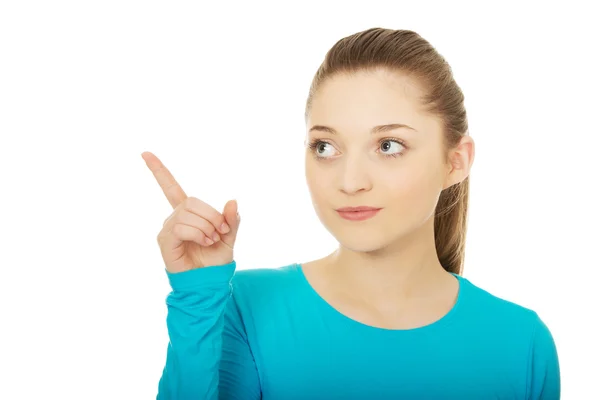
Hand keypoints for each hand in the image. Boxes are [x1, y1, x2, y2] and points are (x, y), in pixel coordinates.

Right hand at [142, 151, 239, 272]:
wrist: (208, 282)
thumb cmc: (216, 260)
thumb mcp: (230, 236)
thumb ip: (232, 219)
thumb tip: (233, 200)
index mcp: (188, 213)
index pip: (169, 186)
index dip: (158, 170)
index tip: (144, 152)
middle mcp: (174, 217)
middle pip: (191, 201)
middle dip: (212, 215)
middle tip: (221, 231)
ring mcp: (167, 229)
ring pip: (187, 214)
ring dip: (206, 226)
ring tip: (212, 240)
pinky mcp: (165, 241)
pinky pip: (181, 227)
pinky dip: (197, 233)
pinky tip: (204, 242)